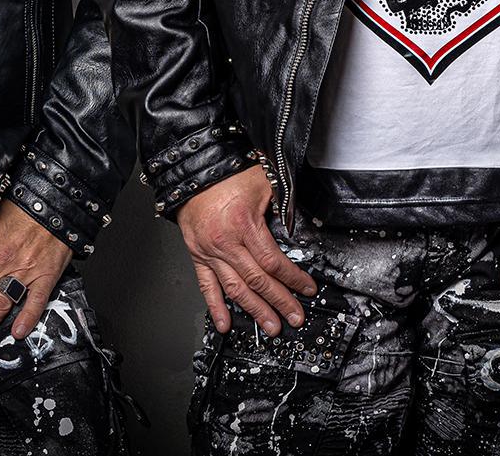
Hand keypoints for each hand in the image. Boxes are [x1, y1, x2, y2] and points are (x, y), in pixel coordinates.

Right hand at [177, 164, 317, 335]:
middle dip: (280, 302)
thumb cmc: (227, 175)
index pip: (273, 262)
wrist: (193, 172)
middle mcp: (226, 242)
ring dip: (255, 311)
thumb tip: (297, 225)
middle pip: (258, 280)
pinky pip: (207, 285)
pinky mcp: (198, 255)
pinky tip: (225, 323)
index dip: (293, 279)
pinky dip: (216, 306)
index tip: (307, 288)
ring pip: (235, 288)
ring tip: (270, 326)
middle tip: (294, 317)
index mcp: (244, 225)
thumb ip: (282, 205)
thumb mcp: (264, 183)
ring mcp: (210, 252)